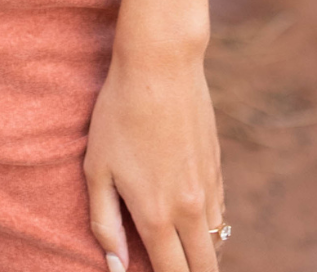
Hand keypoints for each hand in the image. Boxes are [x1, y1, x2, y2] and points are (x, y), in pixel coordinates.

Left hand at [84, 48, 223, 271]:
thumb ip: (105, 222)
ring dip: (201, 255)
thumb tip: (117, 266)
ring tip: (180, 252)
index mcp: (156, 215)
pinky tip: (189, 219)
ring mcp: (209, 188)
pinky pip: (219, 214)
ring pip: (216, 244)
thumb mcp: (97, 167)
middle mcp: (190, 209)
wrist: (160, 65)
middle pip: (204, 269)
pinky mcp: (218, 167)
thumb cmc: (119, 113)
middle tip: (170, 265)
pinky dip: (208, 227)